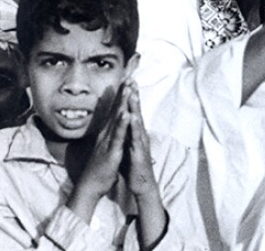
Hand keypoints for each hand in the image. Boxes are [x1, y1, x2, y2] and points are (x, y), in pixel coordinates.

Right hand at [70, 84, 130, 199]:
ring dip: (122, 103)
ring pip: (116, 119)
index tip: (126, 80)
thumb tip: (111, 125)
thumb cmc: (99, 168)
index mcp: (106, 133)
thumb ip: (107, 136)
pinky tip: (126, 114)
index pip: (114, 110)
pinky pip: (117, 137)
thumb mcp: (104, 148)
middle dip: (122, 93)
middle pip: (115, 110)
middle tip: (128, 76)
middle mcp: (106, 134)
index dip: (120, 95)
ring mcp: (108, 142)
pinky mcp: (111, 152)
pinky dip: (122, 125)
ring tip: (128, 88)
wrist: (90, 187)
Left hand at [120, 82, 159, 196]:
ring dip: (136, 107)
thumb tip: (122, 123)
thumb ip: (126, 134)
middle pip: (136, 112)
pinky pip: (136, 138)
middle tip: (131, 79)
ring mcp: (140, 143)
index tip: (126, 81)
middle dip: (134, 95)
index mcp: (134, 133)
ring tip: (133, 93)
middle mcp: (139, 135)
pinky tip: (133, 117)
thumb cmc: (134, 167)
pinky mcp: (139, 153)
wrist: (142, 185)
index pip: (131, 111)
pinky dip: (135, 127)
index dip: (129, 96)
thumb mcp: (128, 146)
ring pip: (138, 122)